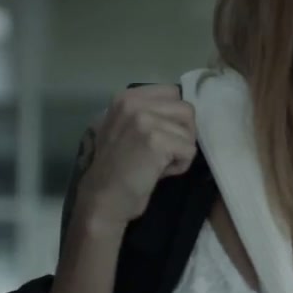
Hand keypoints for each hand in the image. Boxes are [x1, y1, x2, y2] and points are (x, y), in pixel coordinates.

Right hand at [72, 84, 196, 227]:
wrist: (102, 199)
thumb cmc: (117, 168)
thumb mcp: (124, 128)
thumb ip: (148, 113)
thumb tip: (182, 111)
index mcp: (127, 97)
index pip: (172, 93)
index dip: (174, 117)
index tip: (160, 136)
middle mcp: (134, 103)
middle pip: (186, 110)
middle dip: (182, 133)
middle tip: (162, 152)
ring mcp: (145, 120)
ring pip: (190, 132)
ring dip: (180, 151)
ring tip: (157, 163)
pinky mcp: (157, 141)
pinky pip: (189, 150)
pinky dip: (180, 165)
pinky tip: (160, 172)